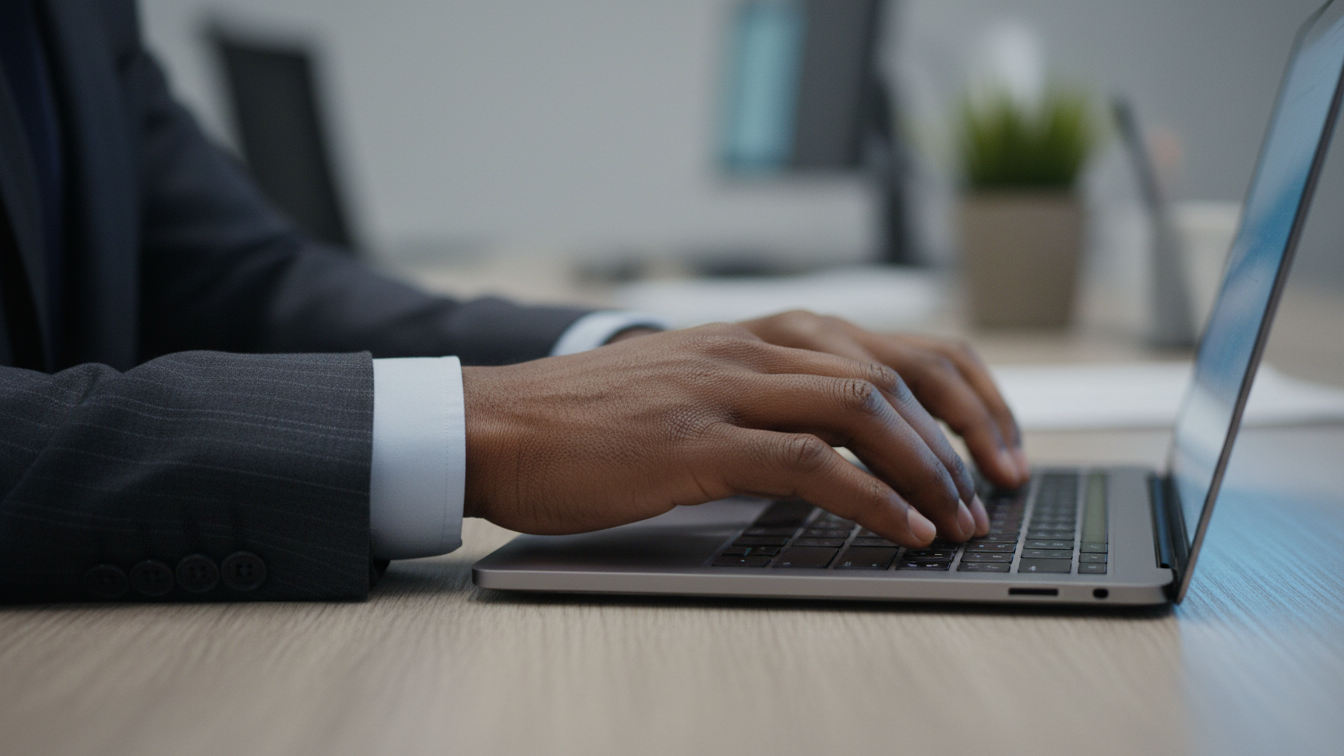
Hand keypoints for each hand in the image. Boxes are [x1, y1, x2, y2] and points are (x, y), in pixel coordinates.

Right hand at [462, 323, 985, 547]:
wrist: (500, 423)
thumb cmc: (594, 418)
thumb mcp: (696, 385)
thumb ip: (766, 397)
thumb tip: (842, 443)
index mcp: (763, 334)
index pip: (898, 345)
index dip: (967, 391)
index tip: (1000, 441)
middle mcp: (757, 347)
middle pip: (900, 370)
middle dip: (971, 429)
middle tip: (1007, 482)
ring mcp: (726, 389)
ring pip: (865, 409)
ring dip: (932, 467)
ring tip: (965, 517)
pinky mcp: (696, 440)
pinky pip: (808, 463)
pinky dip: (870, 498)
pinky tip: (902, 529)